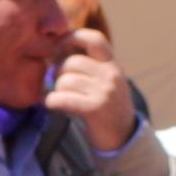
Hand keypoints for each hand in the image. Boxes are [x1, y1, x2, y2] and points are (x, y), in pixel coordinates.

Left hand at [42, 30, 139, 150]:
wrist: (124, 138)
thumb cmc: (108, 108)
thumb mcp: (106, 81)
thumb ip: (89, 65)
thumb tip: (57, 49)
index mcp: (113, 65)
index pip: (94, 39)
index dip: (72, 37)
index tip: (58, 46)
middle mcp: (111, 75)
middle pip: (71, 62)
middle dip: (58, 73)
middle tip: (58, 83)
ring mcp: (104, 92)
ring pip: (64, 81)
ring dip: (56, 90)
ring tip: (60, 97)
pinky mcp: (94, 109)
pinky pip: (62, 98)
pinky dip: (52, 102)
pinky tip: (53, 104)